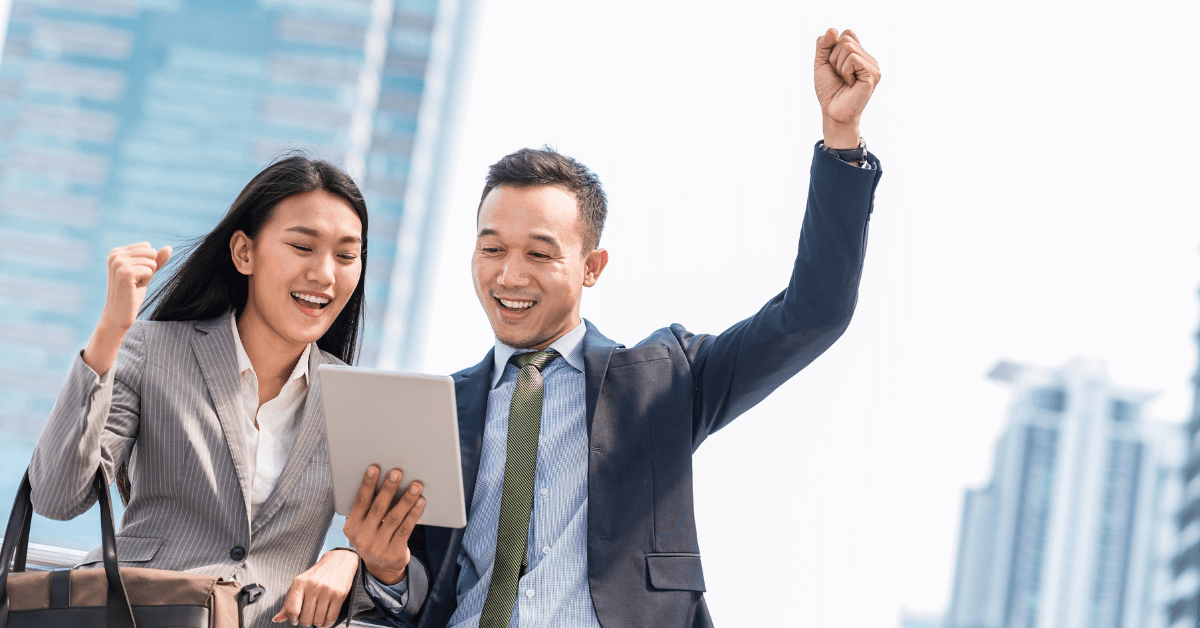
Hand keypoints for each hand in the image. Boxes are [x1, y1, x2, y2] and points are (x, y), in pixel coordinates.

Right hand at [83, 242, 171, 375]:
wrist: (118, 315)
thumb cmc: (131, 294)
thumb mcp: (145, 273)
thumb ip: (156, 260)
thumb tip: (169, 247)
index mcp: (116, 252)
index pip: (147, 247)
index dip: (147, 264)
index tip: (135, 276)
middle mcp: (115, 255)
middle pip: (151, 252)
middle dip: (148, 269)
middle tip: (135, 282)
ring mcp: (119, 263)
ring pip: (151, 261)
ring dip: (147, 276)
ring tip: (133, 285)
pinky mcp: (125, 272)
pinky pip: (150, 270)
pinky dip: (146, 281)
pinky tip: (134, 288)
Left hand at [272, 549, 358, 626]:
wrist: (339, 562)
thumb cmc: (316, 576)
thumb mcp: (299, 584)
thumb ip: (288, 603)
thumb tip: (276, 619)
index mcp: (300, 583)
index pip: (292, 610)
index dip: (293, 619)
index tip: (295, 619)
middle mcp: (313, 586)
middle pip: (305, 619)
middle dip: (306, 621)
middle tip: (308, 614)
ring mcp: (327, 591)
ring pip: (318, 620)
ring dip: (316, 622)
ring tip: (317, 615)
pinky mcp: (340, 595)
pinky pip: (331, 619)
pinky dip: (326, 624)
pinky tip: (324, 620)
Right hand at [342, 465, 425, 585]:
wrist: (381, 567)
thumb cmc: (373, 536)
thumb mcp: (364, 525)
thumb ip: (369, 508)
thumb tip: (386, 479)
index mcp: (351, 527)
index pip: (360, 502)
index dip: (367, 484)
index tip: (374, 468)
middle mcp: (363, 537)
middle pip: (378, 508)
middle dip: (388, 488)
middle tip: (397, 472)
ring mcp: (379, 546)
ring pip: (394, 518)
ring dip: (406, 499)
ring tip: (416, 485)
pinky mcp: (394, 552)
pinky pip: (406, 529)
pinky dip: (414, 513)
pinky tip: (420, 501)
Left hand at [814, 28, 880, 147]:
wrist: (832, 111)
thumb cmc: (829, 90)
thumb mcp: (821, 63)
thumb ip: (824, 45)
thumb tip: (832, 30)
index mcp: (859, 55)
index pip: (847, 33)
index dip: (833, 47)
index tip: (834, 66)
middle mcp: (868, 58)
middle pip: (846, 39)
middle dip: (834, 58)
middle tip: (839, 75)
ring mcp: (873, 66)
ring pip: (848, 47)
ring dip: (838, 65)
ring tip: (844, 80)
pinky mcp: (873, 74)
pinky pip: (852, 59)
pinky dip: (845, 71)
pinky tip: (850, 83)